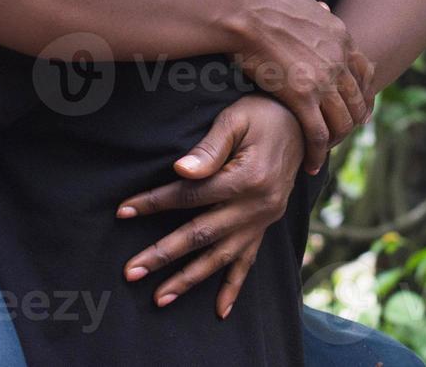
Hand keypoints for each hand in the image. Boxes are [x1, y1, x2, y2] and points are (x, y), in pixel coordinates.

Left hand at [116, 94, 305, 318]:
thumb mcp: (236, 119)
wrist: (302, 123)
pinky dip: (234, 287)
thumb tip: (180, 169)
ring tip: (159, 297)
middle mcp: (256, 206)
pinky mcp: (266, 226)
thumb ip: (209, 147)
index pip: (190, 195)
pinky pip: (249, 262)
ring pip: (221, 257)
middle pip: (200, 234)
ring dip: (189, 279)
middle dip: (163, 254)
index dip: (154, 203)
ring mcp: (262, 221)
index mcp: (246, 178)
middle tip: (131, 271)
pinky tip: (219, 311)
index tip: (123, 212)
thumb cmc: (262, 114)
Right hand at [227, 0, 373, 172]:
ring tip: (323, 152)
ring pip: (342, 123)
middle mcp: (339, 60)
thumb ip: (317, 10)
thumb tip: (323, 7)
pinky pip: (319, 135)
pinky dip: (318, 154)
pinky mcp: (303, 97)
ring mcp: (324, 80)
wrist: (243, 8)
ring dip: (336, 142)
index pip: (364, 74)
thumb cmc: (262, 0)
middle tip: (338, 136)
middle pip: (357, 103)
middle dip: (350, 123)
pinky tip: (311, 164)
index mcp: (341, 37)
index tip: (352, 108)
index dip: (360, 95)